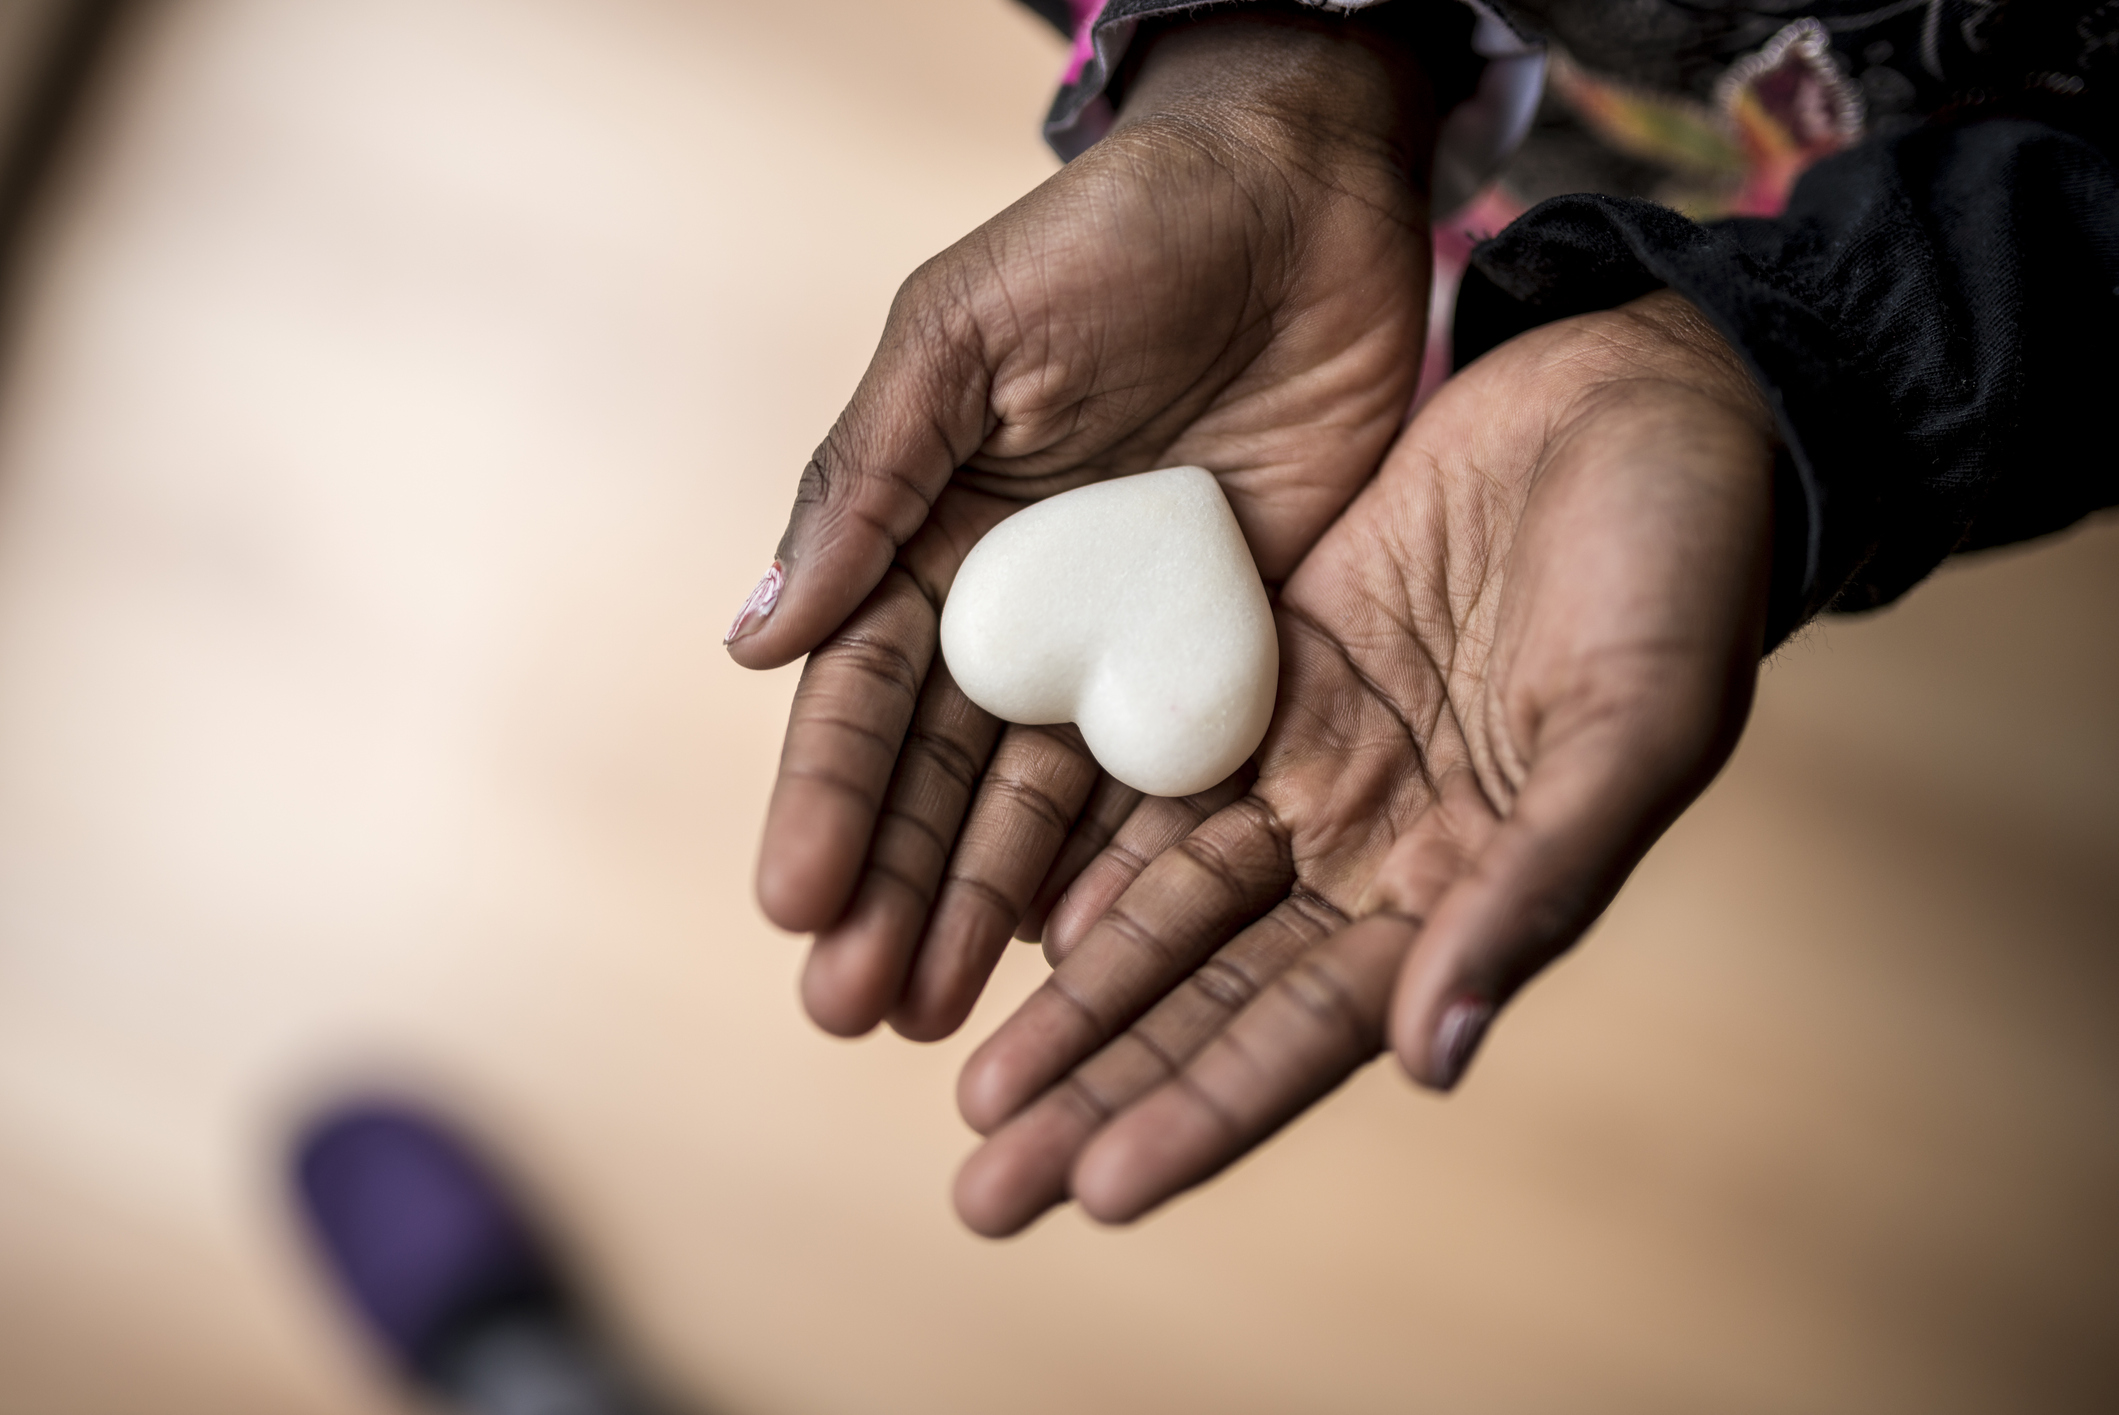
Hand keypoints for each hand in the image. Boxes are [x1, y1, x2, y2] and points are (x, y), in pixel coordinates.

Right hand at [730, 8, 1441, 1039]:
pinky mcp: (1228, 652)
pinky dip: (1131, 863)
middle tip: (857, 1011)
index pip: (861, 694)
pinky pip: (1175, 775)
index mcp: (928, 538)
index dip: (825, 800)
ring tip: (945, 1017)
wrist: (1301, 196)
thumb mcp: (962, 341)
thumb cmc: (1111, 240)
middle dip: (895, 891)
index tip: (793, 907)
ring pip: (1044, 804)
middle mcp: (1015, 612)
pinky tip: (1087, 949)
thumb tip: (752, 639)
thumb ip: (867, 482)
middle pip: (940, 778)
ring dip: (990, 907)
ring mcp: (1121, 643)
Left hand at [951, 291, 1780, 1234]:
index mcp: (1469, 885)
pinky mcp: (1263, 668)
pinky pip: (1153, 775)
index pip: (1314, 1027)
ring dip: (1071, 998)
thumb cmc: (1680, 564)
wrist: (1641, 399)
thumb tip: (1429, 1058)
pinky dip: (1082, 846)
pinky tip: (1005, 913)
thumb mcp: (1632, 724)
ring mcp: (1313, 764)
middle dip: (1104, 1088)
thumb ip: (1535, 886)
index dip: (1209, 1108)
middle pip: (1213, 993)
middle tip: (983, 1187)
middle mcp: (1374, 848)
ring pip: (1166, 903)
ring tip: (969, 1088)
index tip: (1100, 1189)